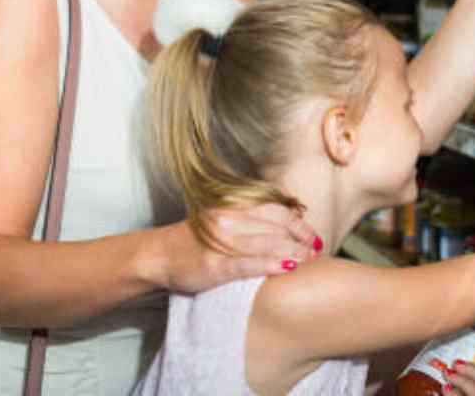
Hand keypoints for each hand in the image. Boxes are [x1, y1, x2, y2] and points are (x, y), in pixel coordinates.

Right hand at [160, 203, 319, 293]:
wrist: (158, 255)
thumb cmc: (195, 238)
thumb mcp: (223, 217)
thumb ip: (251, 216)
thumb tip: (291, 220)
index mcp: (233, 205)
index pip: (277, 210)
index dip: (300, 224)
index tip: (313, 237)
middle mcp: (229, 218)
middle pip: (278, 225)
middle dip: (302, 239)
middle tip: (316, 251)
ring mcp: (222, 242)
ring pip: (269, 243)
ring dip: (294, 252)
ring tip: (307, 261)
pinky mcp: (215, 265)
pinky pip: (250, 263)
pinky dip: (272, 265)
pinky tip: (286, 268)